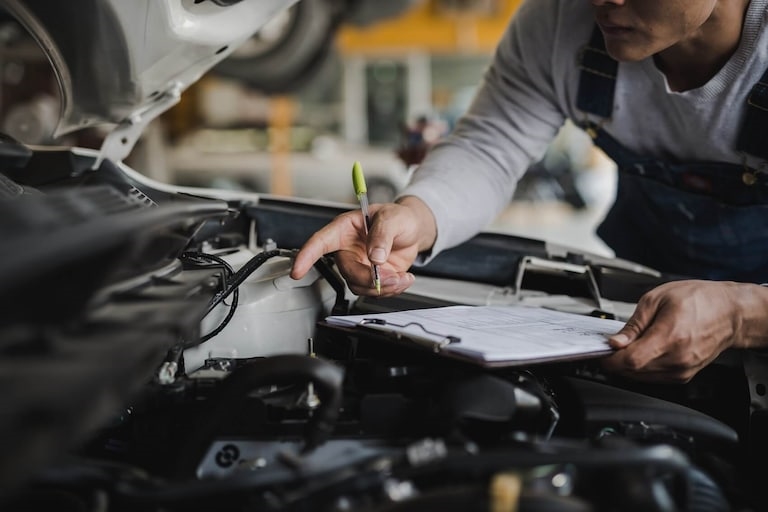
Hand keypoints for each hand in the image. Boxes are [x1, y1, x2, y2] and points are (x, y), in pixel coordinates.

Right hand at [290, 196, 436, 296]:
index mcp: (345, 229)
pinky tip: (402, 279)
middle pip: (346, 271)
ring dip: (381, 287)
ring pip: (359, 286)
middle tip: (389, 275)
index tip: (297, 270)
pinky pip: (374, 291)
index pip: (320, 242)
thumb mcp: (392, 218)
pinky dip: (391, 290)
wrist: (414, 230)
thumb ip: (382, 235)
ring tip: (400, 278)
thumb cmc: (399, 217)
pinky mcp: (371, 277)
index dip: (307, 256)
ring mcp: (359, 265)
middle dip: (368, 278)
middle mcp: (348, 249)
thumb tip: (375, 256)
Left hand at [601, 280, 767, 381]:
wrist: (730, 312)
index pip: (630, 361)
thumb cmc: (700, 300)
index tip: (601, 352)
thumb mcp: (657, 299)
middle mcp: (678, 359)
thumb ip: (633, 324)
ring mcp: (683, 370)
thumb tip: (615, 342)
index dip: (610, 359)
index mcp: (670, 337)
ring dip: (629, 366)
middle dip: (617, 360)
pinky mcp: (685, 375)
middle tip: (613, 345)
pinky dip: (643, 368)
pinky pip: (654, 378)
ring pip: (642, 378)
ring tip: (630, 345)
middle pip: (633, 372)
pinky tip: (644, 352)